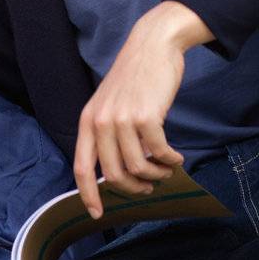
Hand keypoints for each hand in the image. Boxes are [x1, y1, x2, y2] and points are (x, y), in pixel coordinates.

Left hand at [74, 0, 213, 218]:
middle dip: (134, 189)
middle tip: (149, 186)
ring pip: (138, 168)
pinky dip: (170, 161)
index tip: (98, 214)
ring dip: (156, 175)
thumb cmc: (135, 77)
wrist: (152, 45)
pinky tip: (176, 157)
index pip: (82, 167)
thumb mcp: (109, 103)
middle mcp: (101, 121)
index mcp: (88, 120)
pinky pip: (159, 153)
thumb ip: (107, 133)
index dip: (89, 195)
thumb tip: (118, 171)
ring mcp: (122, 119)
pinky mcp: (146, 116)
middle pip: (114, 175)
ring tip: (166, 169)